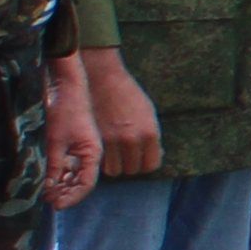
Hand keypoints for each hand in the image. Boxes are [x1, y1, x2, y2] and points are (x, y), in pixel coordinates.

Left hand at [39, 64, 100, 212]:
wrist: (66, 87)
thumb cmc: (65, 111)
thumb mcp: (55, 141)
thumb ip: (53, 165)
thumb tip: (48, 187)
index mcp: (92, 154)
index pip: (86, 184)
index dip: (72, 197)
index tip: (55, 205)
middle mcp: (89, 155)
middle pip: (80, 182)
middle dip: (64, 193)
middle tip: (45, 200)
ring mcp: (81, 150)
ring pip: (72, 175)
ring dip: (59, 185)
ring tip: (43, 192)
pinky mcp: (72, 145)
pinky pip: (66, 166)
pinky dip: (56, 174)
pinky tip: (45, 179)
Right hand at [85, 52, 162, 179]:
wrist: (103, 79)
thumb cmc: (128, 94)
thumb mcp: (148, 113)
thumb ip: (152, 136)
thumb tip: (156, 155)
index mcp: (149, 132)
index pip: (151, 165)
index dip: (147, 163)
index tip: (142, 158)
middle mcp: (131, 139)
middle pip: (132, 170)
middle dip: (131, 165)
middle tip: (127, 156)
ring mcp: (111, 140)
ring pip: (114, 170)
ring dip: (115, 165)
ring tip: (114, 155)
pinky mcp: (94, 138)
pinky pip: (99, 162)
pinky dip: (101, 160)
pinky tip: (103, 151)